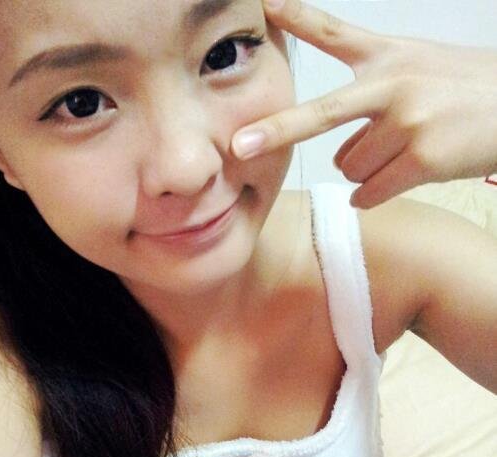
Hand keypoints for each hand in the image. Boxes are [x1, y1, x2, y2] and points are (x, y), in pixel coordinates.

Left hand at [232, 0, 496, 207]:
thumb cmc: (459, 90)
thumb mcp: (415, 65)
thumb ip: (369, 91)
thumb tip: (331, 150)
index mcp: (388, 56)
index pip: (334, 32)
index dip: (296, 17)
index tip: (263, 3)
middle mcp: (393, 84)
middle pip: (321, 113)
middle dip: (276, 131)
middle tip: (239, 145)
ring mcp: (408, 122)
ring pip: (349, 166)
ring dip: (362, 169)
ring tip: (399, 150)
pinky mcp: (422, 159)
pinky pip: (369, 192)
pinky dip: (370, 195)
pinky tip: (395, 178)